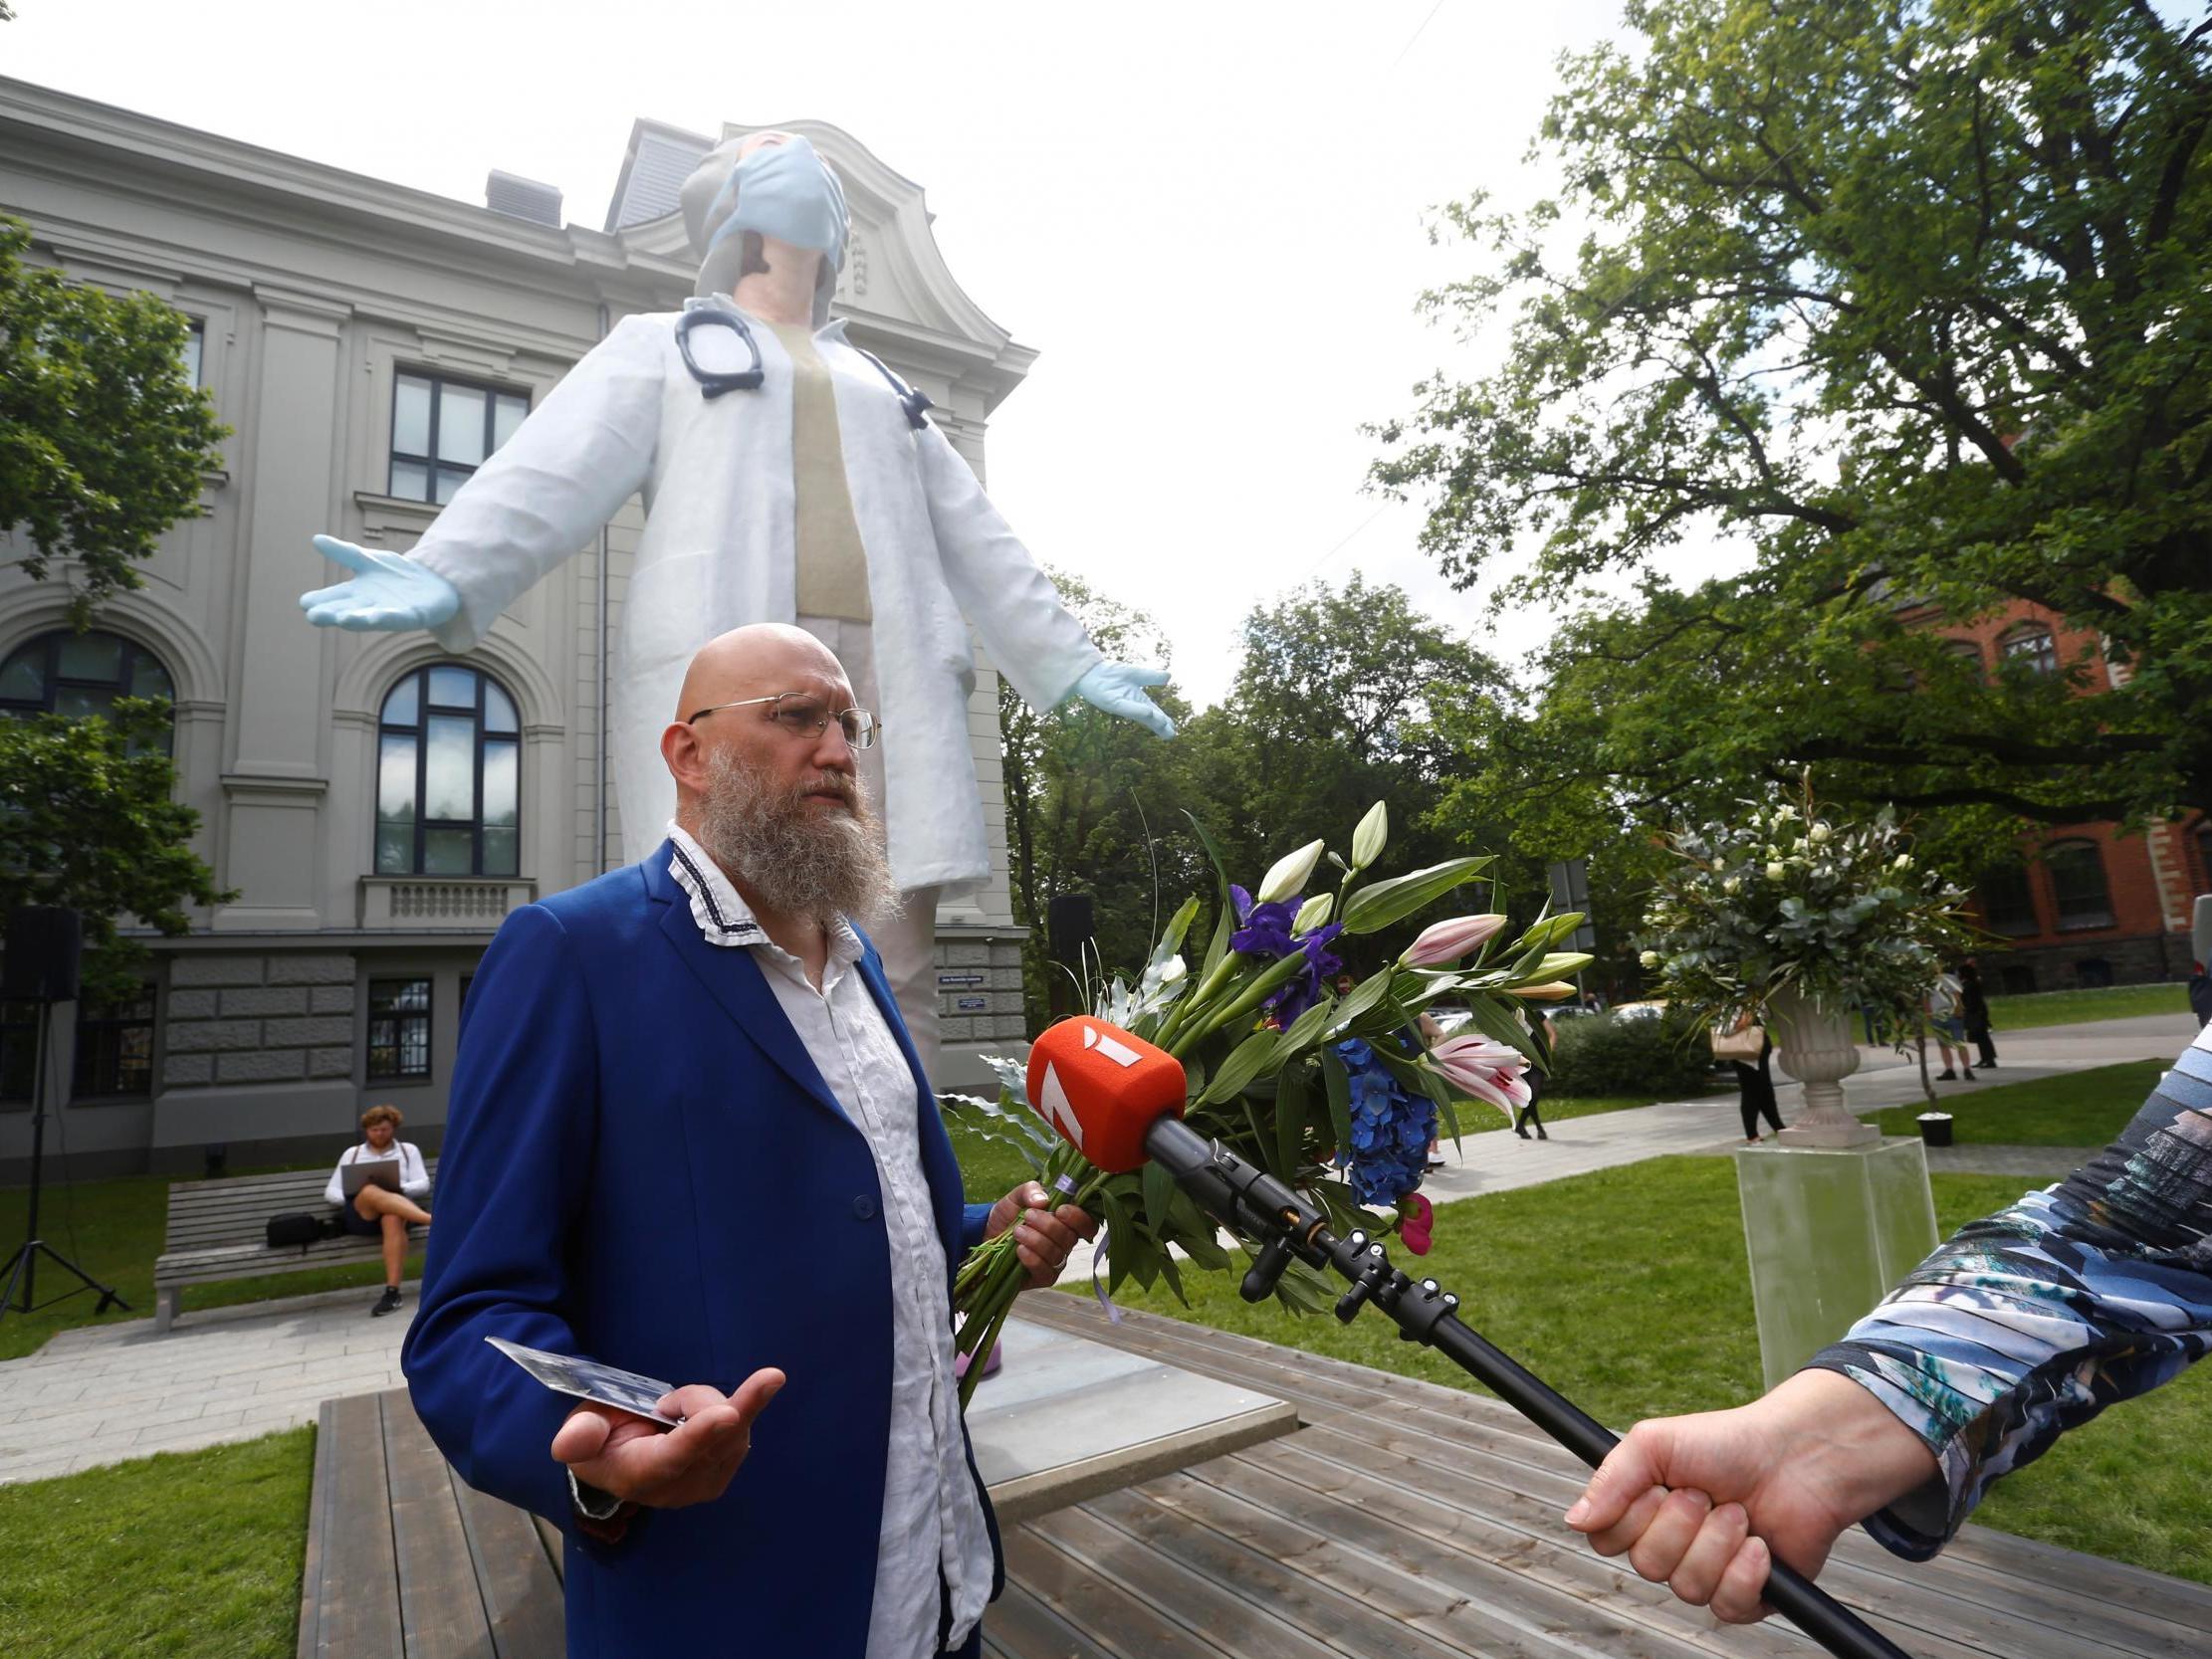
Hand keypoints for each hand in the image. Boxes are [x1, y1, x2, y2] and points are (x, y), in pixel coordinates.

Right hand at [300, 534, 462, 630]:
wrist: (435, 584)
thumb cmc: (397, 576)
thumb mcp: (369, 560)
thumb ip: (344, 552)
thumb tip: (315, 539)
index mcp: (357, 593)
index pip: (334, 597)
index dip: (320, 600)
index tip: (304, 603)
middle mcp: (370, 606)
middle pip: (347, 610)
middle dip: (332, 614)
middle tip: (313, 616)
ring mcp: (391, 612)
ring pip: (369, 617)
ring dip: (356, 619)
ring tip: (342, 619)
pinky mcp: (413, 615)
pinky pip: (398, 617)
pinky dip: (386, 617)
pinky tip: (376, 617)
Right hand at [549, 1368, 785, 1509]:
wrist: (621, 1462)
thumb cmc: (600, 1441)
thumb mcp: (580, 1433)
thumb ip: (580, 1436)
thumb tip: (567, 1444)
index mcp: (640, 1475)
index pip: (675, 1456)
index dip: (701, 1433)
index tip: (731, 1413)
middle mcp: (680, 1486)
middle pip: (717, 1435)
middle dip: (700, 1401)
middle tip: (677, 1398)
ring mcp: (708, 1482)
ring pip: (733, 1424)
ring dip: (703, 1402)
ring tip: (669, 1410)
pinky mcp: (727, 1469)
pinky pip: (742, 1425)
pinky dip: (721, 1409)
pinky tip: (694, 1416)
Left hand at [985, 1181, 1098, 1289]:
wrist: (986, 1236)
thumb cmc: (1007, 1216)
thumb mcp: (1015, 1197)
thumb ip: (1029, 1191)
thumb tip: (1043, 1200)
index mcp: (1066, 1222)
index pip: (1087, 1224)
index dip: (1079, 1218)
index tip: (1060, 1210)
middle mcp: (1065, 1243)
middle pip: (1070, 1239)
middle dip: (1049, 1226)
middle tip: (1028, 1216)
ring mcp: (1055, 1262)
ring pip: (1057, 1254)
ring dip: (1036, 1241)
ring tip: (1017, 1231)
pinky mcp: (1042, 1278)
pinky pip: (1045, 1271)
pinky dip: (1033, 1259)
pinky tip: (1019, 1250)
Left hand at [1072, 661, 1175, 738]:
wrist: (1089, 670)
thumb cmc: (1110, 674)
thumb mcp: (1136, 674)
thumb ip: (1152, 676)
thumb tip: (1169, 677)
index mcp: (1138, 700)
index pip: (1155, 713)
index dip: (1164, 721)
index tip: (1174, 730)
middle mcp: (1131, 705)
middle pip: (1149, 718)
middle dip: (1160, 726)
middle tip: (1171, 735)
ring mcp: (1121, 704)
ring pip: (1140, 714)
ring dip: (1153, 720)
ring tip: (1164, 725)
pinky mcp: (1111, 702)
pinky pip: (1126, 707)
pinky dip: (1138, 711)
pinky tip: (1149, 713)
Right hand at [1564, 1369, 1937, 1622]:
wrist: (1798, 1457)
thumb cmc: (1730, 1443)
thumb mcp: (1655, 1442)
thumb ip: (1610, 1479)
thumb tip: (1574, 1519)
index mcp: (1643, 1512)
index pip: (1606, 1540)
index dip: (1632, 1518)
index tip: (1658, 1488)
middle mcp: (1671, 1546)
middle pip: (1646, 1565)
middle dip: (1682, 1524)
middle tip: (1706, 1494)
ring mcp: (1708, 1573)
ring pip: (1687, 1586)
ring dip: (1718, 1541)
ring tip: (1739, 1513)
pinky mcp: (1746, 1595)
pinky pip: (1726, 1604)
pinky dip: (1745, 1570)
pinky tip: (1759, 1545)